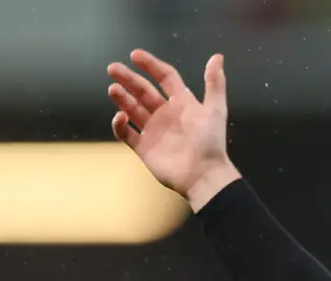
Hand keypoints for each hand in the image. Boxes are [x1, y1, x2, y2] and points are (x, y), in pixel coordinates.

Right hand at [107, 50, 239, 210]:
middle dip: (128, 79)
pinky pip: (127, 133)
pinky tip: (120, 117)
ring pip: (132, 109)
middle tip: (113, 68)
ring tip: (113, 88)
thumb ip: (214, 83)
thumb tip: (217, 57)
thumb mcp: (215, 110)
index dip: (151, 65)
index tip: (135, 55)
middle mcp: (166, 114)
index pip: (164, 78)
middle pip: (143, 91)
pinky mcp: (144, 148)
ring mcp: (154, 131)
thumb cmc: (211, 142)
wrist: (204, 175)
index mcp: (182, 103)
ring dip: (122, 98)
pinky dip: (120, 125)